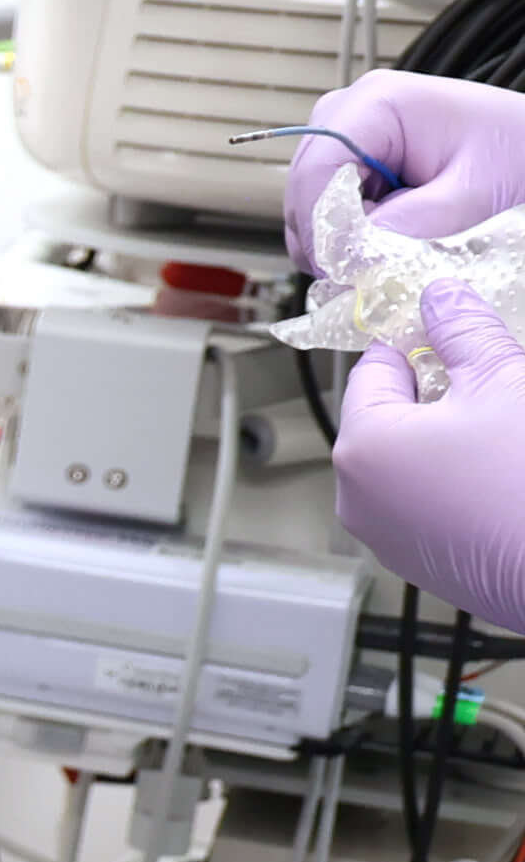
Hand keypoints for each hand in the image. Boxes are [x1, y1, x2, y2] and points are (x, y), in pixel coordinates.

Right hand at [290, 71, 524, 255]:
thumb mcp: (477, 191)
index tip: (348, 273)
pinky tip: (384, 242)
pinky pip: (328, 205)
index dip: (322, 228)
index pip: (316, 172)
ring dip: (340, 240)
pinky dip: (349, 234)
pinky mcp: (352, 158)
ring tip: (385, 258)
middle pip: (304, 190)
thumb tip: (358, 257)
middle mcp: (347, 112)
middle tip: (369, 276)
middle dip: (330, 239)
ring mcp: (345, 134)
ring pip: (310, 203)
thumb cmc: (517, 150)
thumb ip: (418, 222)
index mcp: (376, 103)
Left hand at [333, 278, 524, 624]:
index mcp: (361, 446)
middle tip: (493, 385)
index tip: (450, 332)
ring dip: (451, 438)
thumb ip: (464, 330)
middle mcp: (358, 497)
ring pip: (412, 462)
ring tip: (504, 433)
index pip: (375, 369)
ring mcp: (389, 538)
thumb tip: (441, 296)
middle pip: (391, 417)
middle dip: (440, 393)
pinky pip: (430, 503)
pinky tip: (502, 475)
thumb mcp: (504, 381)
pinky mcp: (424, 565)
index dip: (416, 344)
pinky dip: (459, 481)